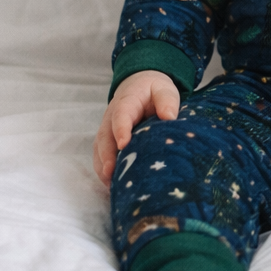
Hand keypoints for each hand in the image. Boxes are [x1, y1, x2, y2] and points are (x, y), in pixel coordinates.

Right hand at [92, 70, 181, 185]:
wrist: (139, 86)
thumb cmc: (153, 89)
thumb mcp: (164, 88)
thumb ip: (166, 100)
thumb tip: (170, 117)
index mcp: (127, 102)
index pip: (121, 115)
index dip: (120, 130)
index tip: (124, 144)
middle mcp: (111, 117)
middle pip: (105, 137)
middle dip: (107, 155)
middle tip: (111, 172)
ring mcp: (107, 130)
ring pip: (100, 149)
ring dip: (103, 166)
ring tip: (111, 184)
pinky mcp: (107, 140)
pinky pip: (101, 156)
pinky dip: (104, 170)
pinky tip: (112, 185)